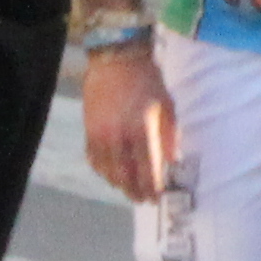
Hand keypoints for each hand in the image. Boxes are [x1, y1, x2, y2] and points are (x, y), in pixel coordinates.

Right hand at [79, 38, 175, 201]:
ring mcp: (100, 136)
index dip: (152, 187)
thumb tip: (171, 161)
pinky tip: (112, 174)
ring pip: (108, 172)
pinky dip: (104, 171)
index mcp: (141, 130)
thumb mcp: (166, 106)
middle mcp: (118, 137)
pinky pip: (95, 161)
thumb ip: (168, 137)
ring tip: (128, 190)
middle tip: (143, 200)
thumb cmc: (147, 80)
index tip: (157, 197)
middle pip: (125, 176)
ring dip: (119, 185)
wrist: (116, 60)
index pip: (147, 170)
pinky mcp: (89, 132)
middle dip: (135, 192)